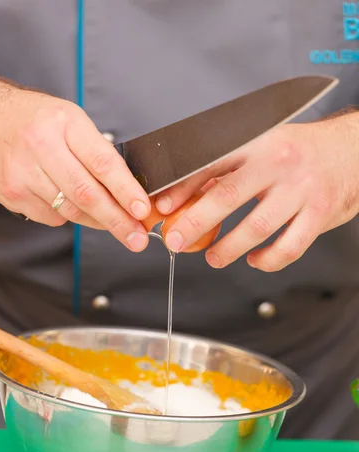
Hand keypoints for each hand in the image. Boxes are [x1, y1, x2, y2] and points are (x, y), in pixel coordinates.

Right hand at [0, 72, 149, 251]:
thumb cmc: (36, 121)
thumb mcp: (71, 121)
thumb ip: (98, 153)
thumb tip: (129, 192)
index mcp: (65, 123)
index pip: (102, 162)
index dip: (125, 190)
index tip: (142, 210)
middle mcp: (41, 146)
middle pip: (87, 194)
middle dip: (117, 221)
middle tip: (137, 238)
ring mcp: (23, 172)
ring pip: (71, 210)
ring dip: (98, 222)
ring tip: (115, 225)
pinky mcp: (13, 193)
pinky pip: (52, 217)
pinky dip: (68, 216)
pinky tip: (68, 203)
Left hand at [156, 113, 358, 269]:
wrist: (353, 149)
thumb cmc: (299, 152)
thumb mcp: (262, 147)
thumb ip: (228, 169)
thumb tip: (185, 194)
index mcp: (257, 143)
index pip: (211, 163)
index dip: (182, 186)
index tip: (162, 206)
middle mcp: (278, 163)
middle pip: (228, 195)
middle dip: (195, 222)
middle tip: (176, 241)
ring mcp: (301, 189)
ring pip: (257, 227)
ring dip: (229, 248)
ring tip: (213, 258)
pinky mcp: (320, 213)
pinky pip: (289, 246)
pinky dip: (268, 260)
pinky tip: (255, 260)